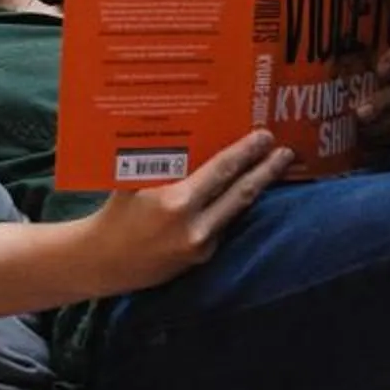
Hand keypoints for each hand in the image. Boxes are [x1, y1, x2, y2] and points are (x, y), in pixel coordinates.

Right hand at [84, 131, 292, 292]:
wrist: (103, 262)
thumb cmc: (116, 213)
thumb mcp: (132, 181)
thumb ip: (160, 161)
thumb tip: (188, 127)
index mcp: (176, 203)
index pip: (221, 172)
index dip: (246, 153)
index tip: (265, 137)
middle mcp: (195, 227)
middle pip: (241, 194)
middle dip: (266, 171)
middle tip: (286, 151)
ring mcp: (201, 247)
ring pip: (237, 212)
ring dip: (257, 189)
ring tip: (274, 169)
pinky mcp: (202, 259)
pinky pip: (224, 226)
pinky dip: (236, 208)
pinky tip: (245, 193)